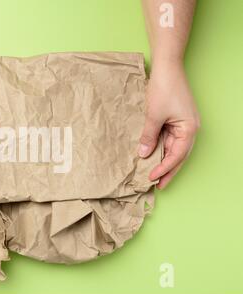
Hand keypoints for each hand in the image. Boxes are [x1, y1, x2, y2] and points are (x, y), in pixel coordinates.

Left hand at [139, 61, 199, 188]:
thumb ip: (149, 136)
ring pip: (172, 148)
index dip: (164, 169)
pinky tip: (151, 156)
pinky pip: (167, 138)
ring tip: (153, 174)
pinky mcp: (174, 119)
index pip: (177, 156)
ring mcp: (182, 124)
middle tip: (157, 185)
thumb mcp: (153, 116)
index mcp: (189, 130)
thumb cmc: (164, 89)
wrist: (166, 67)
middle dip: (167, 170)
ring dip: (163, 160)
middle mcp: (189, 129)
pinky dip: (159, 148)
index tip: (152, 179)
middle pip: (178, 155)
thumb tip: (143, 154)